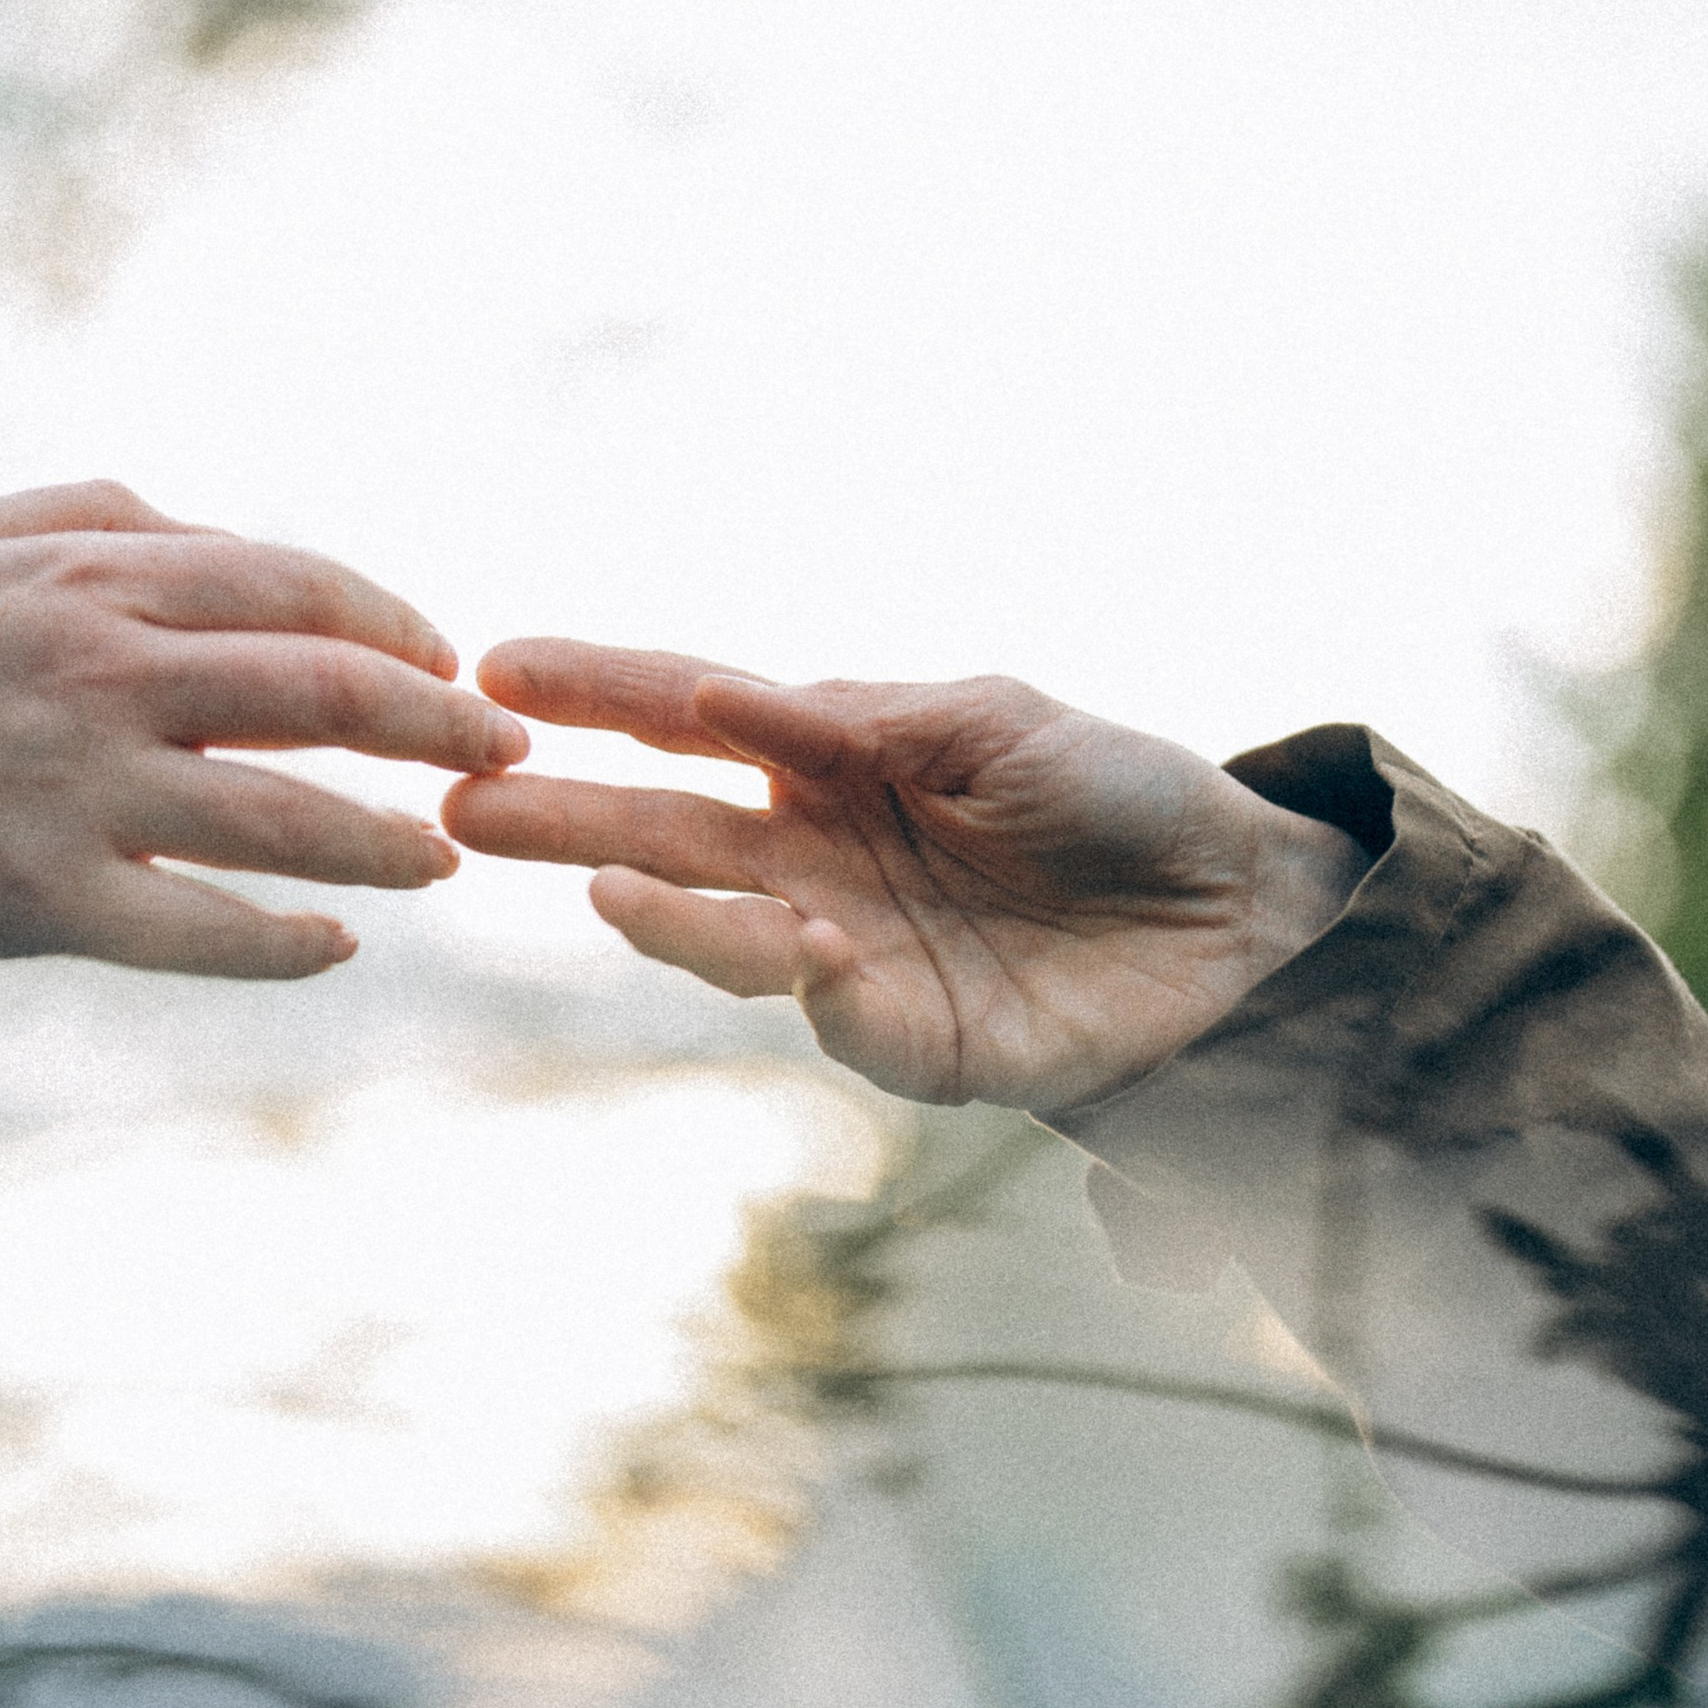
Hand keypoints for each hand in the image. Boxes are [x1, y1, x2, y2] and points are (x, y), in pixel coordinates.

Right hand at [0, 482, 527, 1040]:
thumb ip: (97, 511)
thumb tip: (217, 526)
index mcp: (91, 573)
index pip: (297, 587)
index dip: (397, 624)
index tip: (453, 659)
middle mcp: (102, 672)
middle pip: (326, 694)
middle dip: (439, 725)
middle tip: (505, 756)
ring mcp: (79, 790)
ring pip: (288, 820)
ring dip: (388, 843)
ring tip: (445, 859)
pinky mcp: (45, 899)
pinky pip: (201, 932)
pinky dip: (286, 946)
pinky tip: (337, 948)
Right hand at [441, 644, 1365, 1112]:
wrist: (1247, 917)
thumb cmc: (1126, 794)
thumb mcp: (998, 718)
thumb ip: (862, 714)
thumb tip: (722, 696)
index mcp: (833, 759)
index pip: (689, 716)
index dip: (595, 691)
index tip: (494, 667)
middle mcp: (819, 855)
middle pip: (665, 829)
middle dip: (561, 814)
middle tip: (460, 801)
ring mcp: (853, 951)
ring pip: (721, 931)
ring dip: (654, 909)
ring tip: (594, 882)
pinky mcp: (909, 1041)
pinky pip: (828, 1015)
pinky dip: (799, 977)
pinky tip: (799, 941)